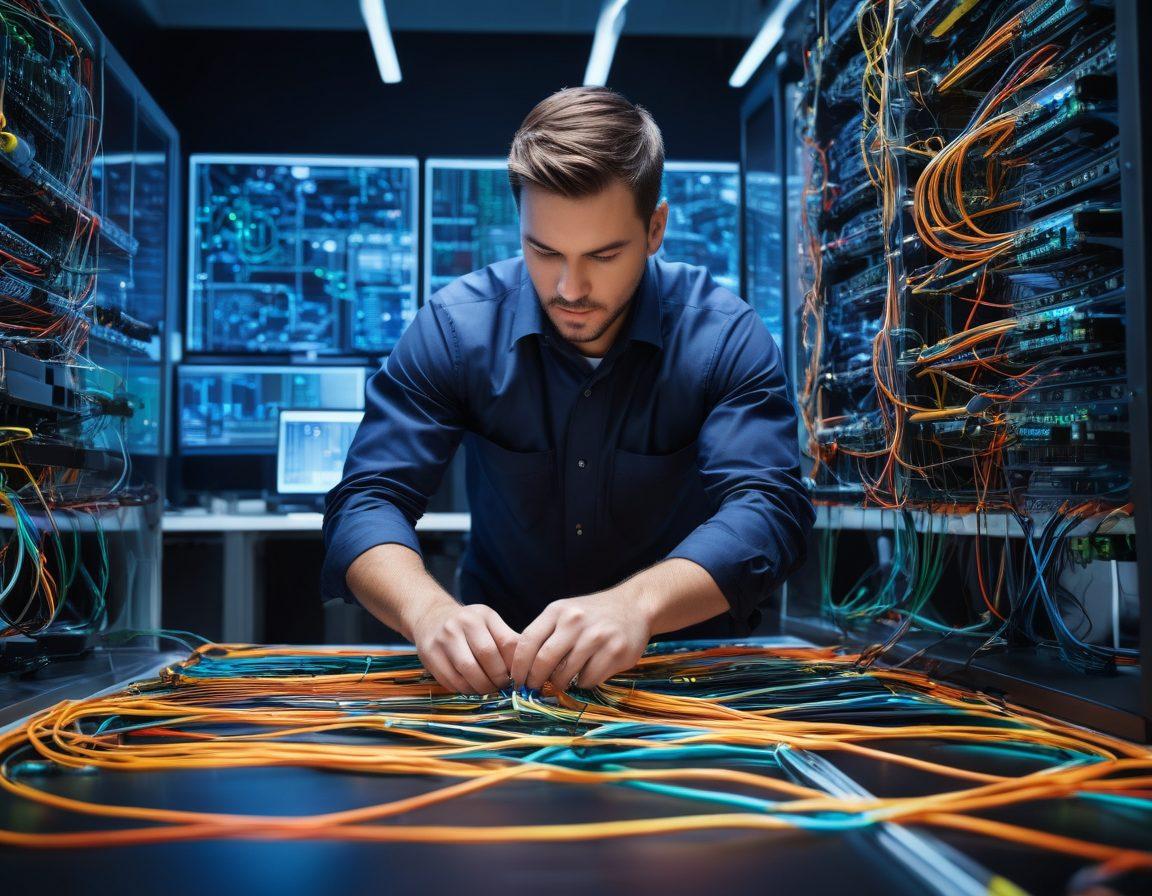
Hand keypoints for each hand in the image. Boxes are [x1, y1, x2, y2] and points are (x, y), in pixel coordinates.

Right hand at [410, 602, 518, 694]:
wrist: (431, 618)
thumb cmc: (468, 626)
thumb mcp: (489, 624)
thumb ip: (507, 642)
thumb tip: (527, 668)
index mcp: (484, 615)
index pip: (506, 642)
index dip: (515, 665)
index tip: (517, 678)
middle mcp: (462, 623)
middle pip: (487, 656)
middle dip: (498, 678)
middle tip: (502, 687)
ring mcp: (444, 638)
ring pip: (468, 671)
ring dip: (481, 687)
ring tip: (488, 689)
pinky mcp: (430, 655)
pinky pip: (451, 680)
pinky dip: (464, 689)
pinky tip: (470, 688)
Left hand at [511, 588, 650, 690]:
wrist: (634, 606)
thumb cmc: (592, 614)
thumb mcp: (565, 613)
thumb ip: (544, 634)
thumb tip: (520, 668)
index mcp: (557, 610)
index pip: (527, 642)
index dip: (518, 666)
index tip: (517, 680)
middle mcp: (575, 621)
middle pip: (543, 661)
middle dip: (535, 680)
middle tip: (535, 689)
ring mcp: (597, 637)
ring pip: (565, 675)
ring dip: (560, 684)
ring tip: (563, 680)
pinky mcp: (615, 652)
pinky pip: (588, 680)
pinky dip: (583, 683)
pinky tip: (587, 673)